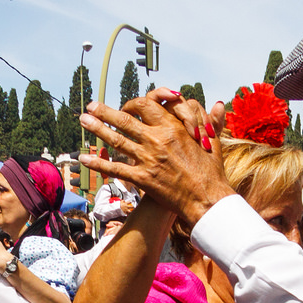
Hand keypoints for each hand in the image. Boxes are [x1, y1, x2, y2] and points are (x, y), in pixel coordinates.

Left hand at [81, 95, 233, 227]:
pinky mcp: (142, 178)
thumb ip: (211, 121)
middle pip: (124, 120)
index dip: (132, 103)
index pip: (146, 106)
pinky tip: (83, 158)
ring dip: (97, 130)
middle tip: (90, 107)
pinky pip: (116, 169)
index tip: (125, 106)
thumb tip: (219, 103)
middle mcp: (157, 140)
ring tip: (83, 121)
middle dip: (104, 112)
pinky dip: (98, 163)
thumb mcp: (213, 142)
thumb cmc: (212, 172)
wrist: (207, 199)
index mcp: (172, 128)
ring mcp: (148, 159)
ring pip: (116, 140)